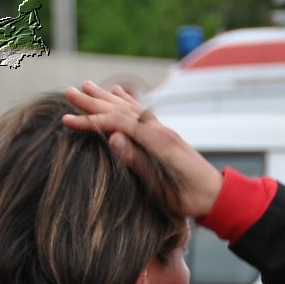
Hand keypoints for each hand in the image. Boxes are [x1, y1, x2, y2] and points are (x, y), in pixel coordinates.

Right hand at [62, 80, 223, 219]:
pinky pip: (142, 112)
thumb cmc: (190, 198)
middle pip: (121, 109)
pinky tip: (119, 92)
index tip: (67, 120)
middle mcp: (160, 130)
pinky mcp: (166, 135)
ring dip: (107, 96)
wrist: (217, 196)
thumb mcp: (162, 188)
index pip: (117, 123)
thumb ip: (138, 162)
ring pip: (131, 107)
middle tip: (68, 92)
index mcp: (158, 141)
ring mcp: (164, 130)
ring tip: (87, 85)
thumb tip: (112, 137)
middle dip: (94, 101)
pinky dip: (128, 100)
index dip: (91, 121)